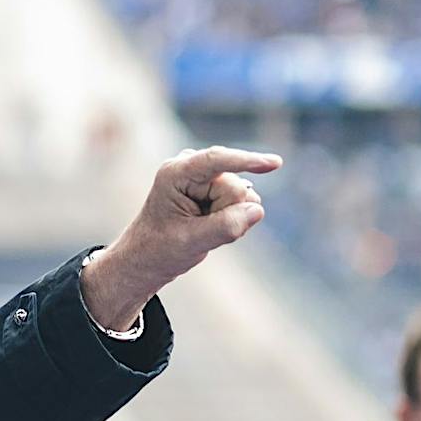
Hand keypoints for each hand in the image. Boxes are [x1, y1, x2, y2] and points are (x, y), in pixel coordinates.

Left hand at [81, 146, 282, 329]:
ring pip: (243, 198)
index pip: (218, 161)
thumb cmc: (158, 250)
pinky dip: (231, 220)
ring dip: (229, 219)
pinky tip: (208, 227)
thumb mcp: (190, 242)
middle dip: (226, 213)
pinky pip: (242, 204)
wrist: (144, 259)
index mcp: (176, 174)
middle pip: (236, 188)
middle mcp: (191, 168)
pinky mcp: (214, 188)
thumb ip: (224, 226)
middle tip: (197, 230)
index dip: (247, 161)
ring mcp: (204, 177)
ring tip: (200, 230)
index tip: (275, 164)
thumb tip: (257, 210)